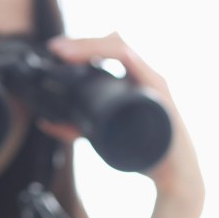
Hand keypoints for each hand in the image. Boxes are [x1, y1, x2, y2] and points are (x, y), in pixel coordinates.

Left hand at [44, 33, 204, 204]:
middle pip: (113, 43)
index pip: (107, 49)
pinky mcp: (161, 95)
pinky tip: (105, 57)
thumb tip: (45, 122)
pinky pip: (142, 70)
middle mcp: (144, 75)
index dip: (81, 45)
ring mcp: (153, 83)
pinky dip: (123, 60)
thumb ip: (76, 128)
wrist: (173, 175)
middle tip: (56, 48)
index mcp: (132, 80)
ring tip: (67, 53)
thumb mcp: (102, 136)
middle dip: (82, 42)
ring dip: (93, 47)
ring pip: (123, 50)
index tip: (54, 49)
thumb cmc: (143, 152)